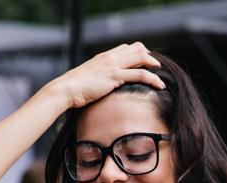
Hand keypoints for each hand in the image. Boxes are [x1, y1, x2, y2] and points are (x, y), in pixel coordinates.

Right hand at [48, 42, 164, 109]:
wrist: (66, 90)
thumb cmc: (73, 89)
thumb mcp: (86, 80)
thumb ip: (96, 79)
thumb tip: (99, 87)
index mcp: (103, 57)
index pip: (125, 48)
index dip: (137, 53)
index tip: (144, 62)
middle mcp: (110, 58)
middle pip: (136, 48)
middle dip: (148, 56)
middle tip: (154, 66)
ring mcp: (113, 66)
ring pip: (140, 58)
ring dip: (153, 64)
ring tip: (160, 74)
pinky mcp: (115, 76)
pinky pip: (140, 74)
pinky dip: (152, 78)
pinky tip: (159, 84)